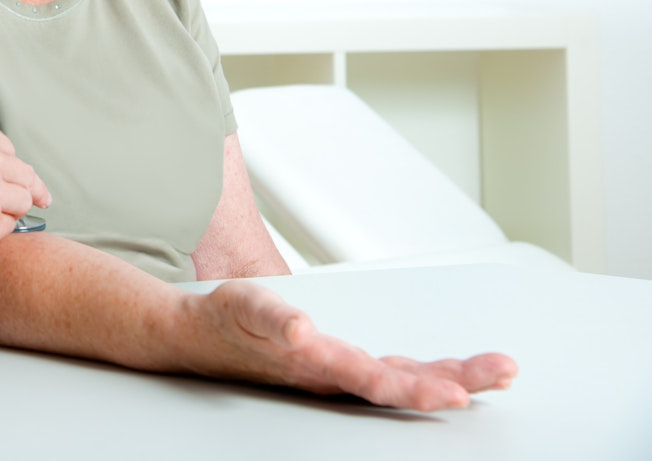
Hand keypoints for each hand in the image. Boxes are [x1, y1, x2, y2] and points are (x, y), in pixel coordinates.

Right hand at [174, 279, 517, 409]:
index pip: (379, 380)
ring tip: (493, 374)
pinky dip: (424, 374)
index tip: (458, 393)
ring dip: (449, 378)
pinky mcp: (337, 363)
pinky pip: (391, 372)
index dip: (419, 389)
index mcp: (319, 364)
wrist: (198, 337)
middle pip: (405, 382)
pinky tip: (449, 378)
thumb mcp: (245, 308)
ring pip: (404, 379)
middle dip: (457, 380)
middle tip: (503, 373)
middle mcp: (335, 373)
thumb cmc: (224, 322)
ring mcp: (338, 371)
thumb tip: (302, 330)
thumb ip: (274, 318)